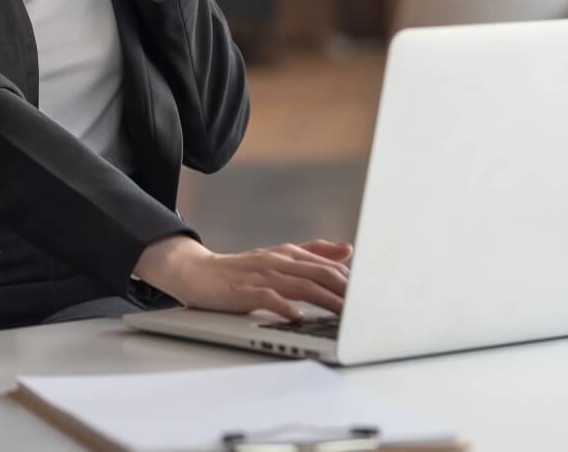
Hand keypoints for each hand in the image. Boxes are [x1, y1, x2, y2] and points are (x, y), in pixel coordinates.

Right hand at [133, 235, 353, 321]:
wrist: (196, 272)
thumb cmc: (240, 271)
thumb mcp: (279, 258)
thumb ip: (313, 254)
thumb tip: (348, 250)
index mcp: (289, 254)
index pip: (328, 267)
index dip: (352, 282)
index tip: (372, 297)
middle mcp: (278, 261)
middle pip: (320, 274)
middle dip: (347, 291)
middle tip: (367, 307)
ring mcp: (261, 275)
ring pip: (301, 286)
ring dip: (326, 300)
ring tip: (346, 314)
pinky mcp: (244, 291)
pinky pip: (268, 298)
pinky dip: (285, 308)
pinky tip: (298, 318)